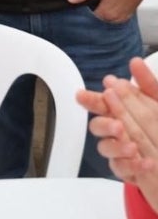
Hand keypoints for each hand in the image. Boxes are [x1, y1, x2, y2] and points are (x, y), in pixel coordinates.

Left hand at [68, 0, 146, 22]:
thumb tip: (70, 0)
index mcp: (105, 13)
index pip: (89, 16)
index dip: (86, 8)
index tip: (85, 2)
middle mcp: (114, 18)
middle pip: (98, 17)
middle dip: (95, 9)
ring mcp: (122, 17)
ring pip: (107, 18)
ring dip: (103, 12)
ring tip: (102, 0)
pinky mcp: (128, 14)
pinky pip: (117, 17)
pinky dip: (112, 13)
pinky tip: (111, 4)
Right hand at [92, 73, 157, 201]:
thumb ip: (148, 83)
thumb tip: (135, 61)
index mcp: (120, 110)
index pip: (100, 103)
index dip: (90, 99)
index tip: (81, 96)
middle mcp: (116, 129)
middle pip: (97, 126)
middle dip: (104, 125)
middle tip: (117, 125)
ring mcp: (119, 150)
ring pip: (105, 148)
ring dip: (117, 147)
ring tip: (133, 147)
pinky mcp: (126, 169)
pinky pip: (121, 169)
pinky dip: (132, 166)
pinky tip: (146, 163)